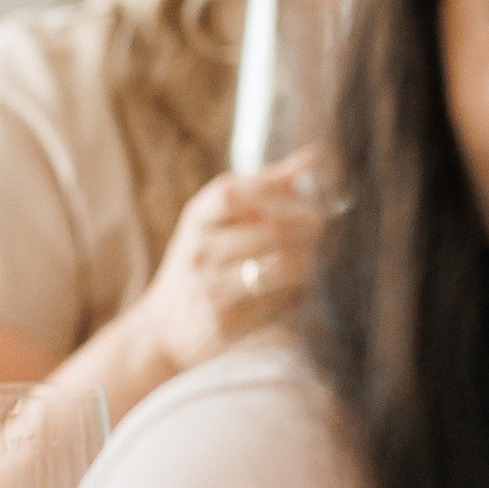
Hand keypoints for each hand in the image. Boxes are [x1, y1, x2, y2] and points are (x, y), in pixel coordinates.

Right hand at [133, 152, 324, 372]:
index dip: (274, 185)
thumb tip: (314, 157)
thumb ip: (262, 189)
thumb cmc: (201, 264)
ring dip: (309, 261)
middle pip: (270, 231)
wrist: (163, 330)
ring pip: (280, 268)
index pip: (231, 193)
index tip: (307, 182)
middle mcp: (199, 250)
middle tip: (325, 225)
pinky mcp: (226, 321)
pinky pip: (278, 302)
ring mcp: (211, 287)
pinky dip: (296, 293)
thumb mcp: (215, 222)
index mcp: (197, 219)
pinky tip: (297, 287)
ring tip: (316, 256)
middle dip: (309, 226)